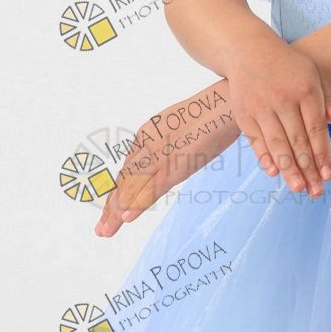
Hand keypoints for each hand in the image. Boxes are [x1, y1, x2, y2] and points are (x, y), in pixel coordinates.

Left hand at [96, 80, 239, 237]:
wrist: (229, 100)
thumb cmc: (213, 112)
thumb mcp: (185, 127)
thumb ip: (172, 142)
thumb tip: (170, 156)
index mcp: (150, 132)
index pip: (129, 168)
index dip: (118, 190)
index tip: (110, 208)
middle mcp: (149, 143)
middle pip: (125, 179)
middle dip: (112, 205)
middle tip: (101, 229)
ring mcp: (161, 154)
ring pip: (133, 186)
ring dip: (118, 211)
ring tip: (106, 230)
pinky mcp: (177, 164)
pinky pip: (154, 187)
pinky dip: (139, 203)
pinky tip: (127, 218)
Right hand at [227, 24, 330, 197]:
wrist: (248, 50)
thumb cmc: (287, 66)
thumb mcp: (312, 74)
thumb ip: (326, 99)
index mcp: (305, 90)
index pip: (316, 129)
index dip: (323, 154)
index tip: (329, 175)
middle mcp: (283, 100)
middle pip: (298, 141)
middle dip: (308, 169)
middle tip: (316, 191)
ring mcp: (261, 107)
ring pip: (277, 145)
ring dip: (289, 170)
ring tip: (299, 188)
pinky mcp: (244, 114)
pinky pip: (256, 141)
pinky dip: (265, 158)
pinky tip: (274, 173)